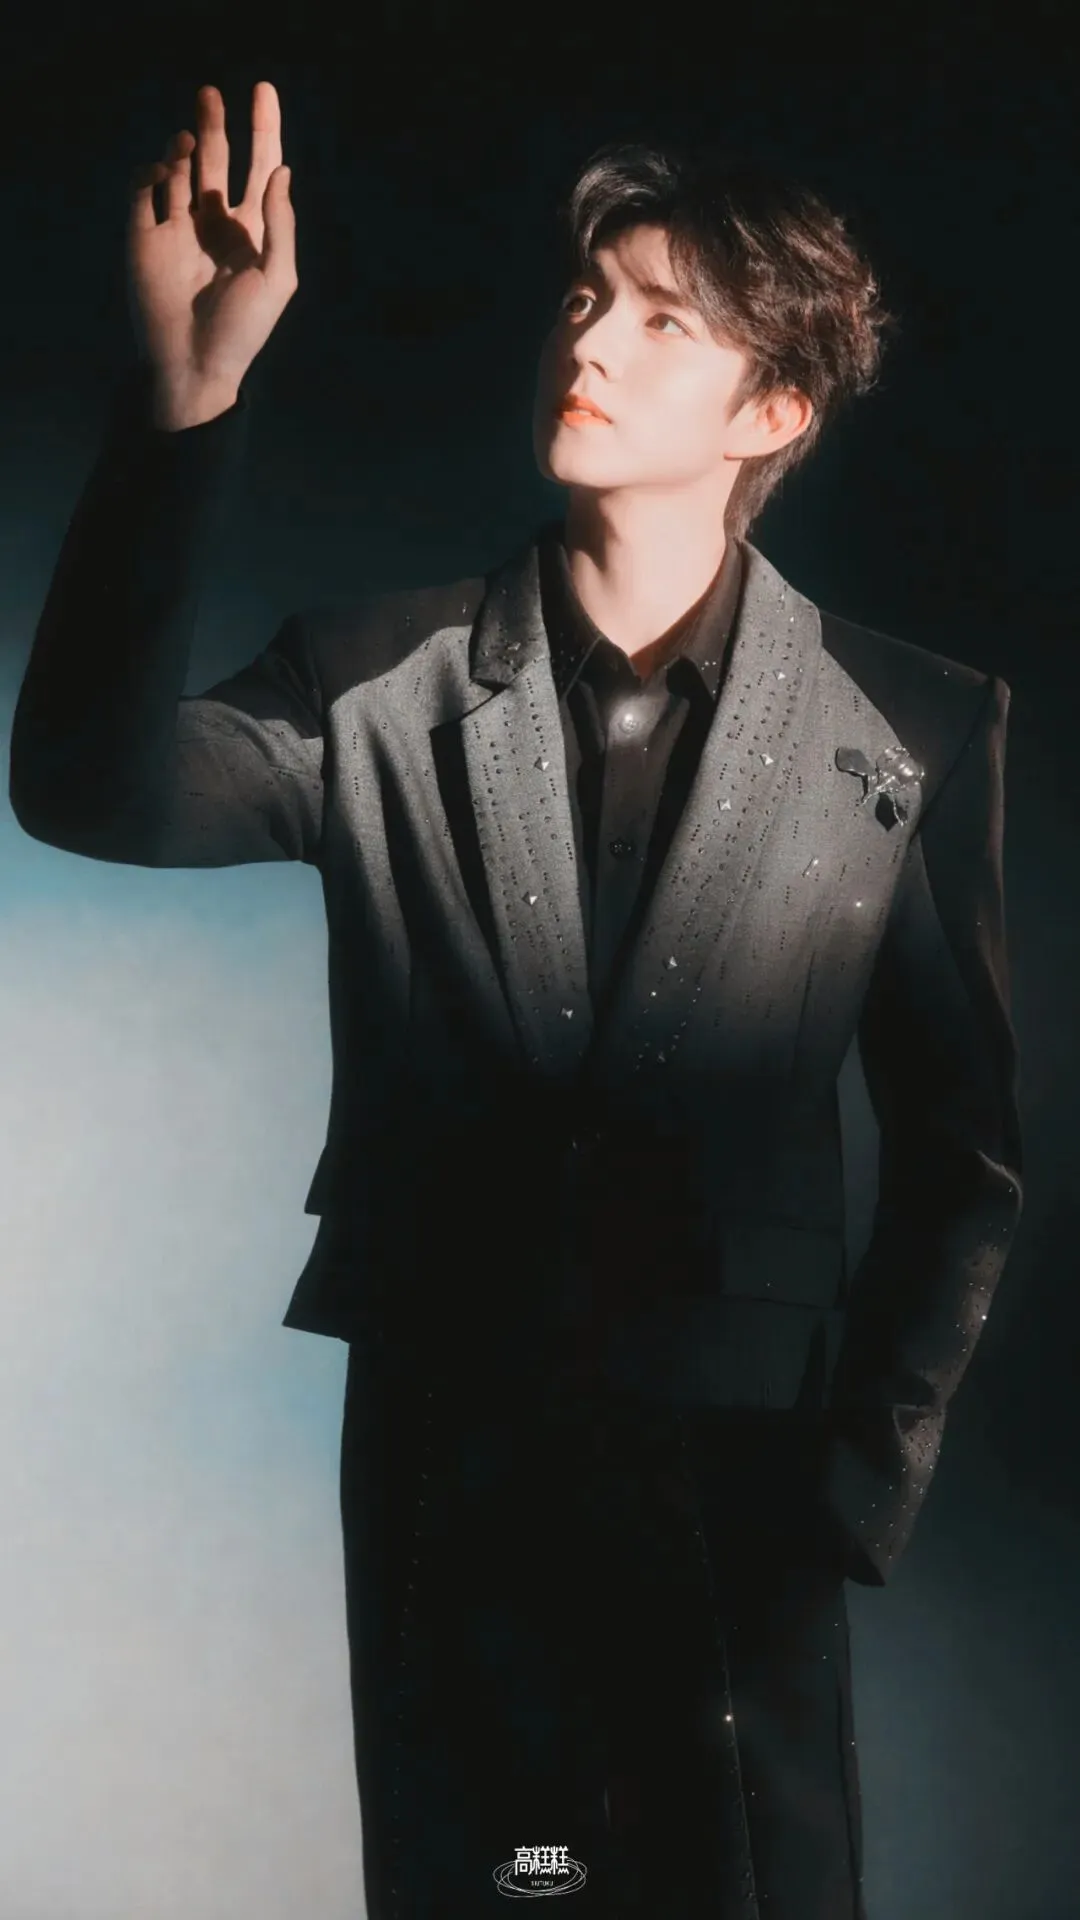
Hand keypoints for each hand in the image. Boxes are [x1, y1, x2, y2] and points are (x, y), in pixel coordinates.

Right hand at [126, 80, 296, 416]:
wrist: (194, 366)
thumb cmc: (243, 331)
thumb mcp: (278, 278)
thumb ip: (281, 223)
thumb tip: (281, 170)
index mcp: (252, 230)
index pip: (260, 168)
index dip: (264, 129)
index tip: (263, 90)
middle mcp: (215, 224)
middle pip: (214, 159)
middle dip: (213, 125)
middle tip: (211, 93)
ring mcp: (178, 230)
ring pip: (178, 172)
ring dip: (182, 152)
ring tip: (186, 143)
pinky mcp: (146, 240)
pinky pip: (144, 194)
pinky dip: (152, 176)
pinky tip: (162, 172)